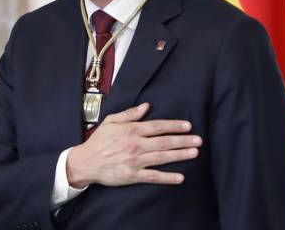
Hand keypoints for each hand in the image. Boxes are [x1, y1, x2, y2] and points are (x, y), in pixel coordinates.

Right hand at [66, 102, 201, 187]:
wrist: (85, 162)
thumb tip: (146, 106)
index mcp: (131, 130)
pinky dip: (167, 177)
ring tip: (194, 153)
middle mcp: (135, 145)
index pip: (157, 126)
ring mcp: (135, 161)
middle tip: (198, 140)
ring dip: (180, 155)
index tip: (188, 126)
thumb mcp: (111, 121)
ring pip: (162, 157)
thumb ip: (129, 114)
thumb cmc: (98, 141)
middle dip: (183, 141)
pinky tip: (180, 177)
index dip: (174, 126)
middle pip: (164, 142)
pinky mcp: (132, 175)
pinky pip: (153, 176)